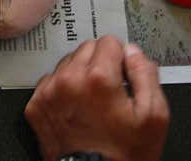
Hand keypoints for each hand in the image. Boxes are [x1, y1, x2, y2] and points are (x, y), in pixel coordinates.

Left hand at [25, 36, 168, 160]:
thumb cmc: (123, 154)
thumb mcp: (154, 116)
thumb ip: (145, 74)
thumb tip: (133, 52)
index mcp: (98, 78)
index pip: (109, 42)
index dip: (120, 58)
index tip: (123, 75)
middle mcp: (69, 80)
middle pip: (86, 49)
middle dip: (100, 64)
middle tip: (109, 91)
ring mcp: (49, 92)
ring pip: (67, 63)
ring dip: (79, 75)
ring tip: (92, 102)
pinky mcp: (36, 105)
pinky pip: (50, 81)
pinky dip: (62, 90)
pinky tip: (75, 108)